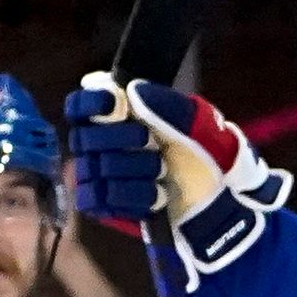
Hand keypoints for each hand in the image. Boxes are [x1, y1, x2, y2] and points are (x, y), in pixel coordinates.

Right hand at [63, 73, 288, 288]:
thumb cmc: (204, 156)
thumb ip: (167, 104)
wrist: (216, 200)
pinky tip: (155, 195)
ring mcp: (98, 174)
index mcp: (118, 114)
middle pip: (83, 137)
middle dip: (121, 140)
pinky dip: (130, 197)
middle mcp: (100, 142)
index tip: (117, 107)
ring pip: (93, 170)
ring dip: (132, 170)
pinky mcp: (103, 204)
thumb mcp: (197, 124)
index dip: (92, 103)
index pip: (80, 105)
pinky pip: (96, 199)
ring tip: (161, 173)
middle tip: (152, 144)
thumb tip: (132, 91)